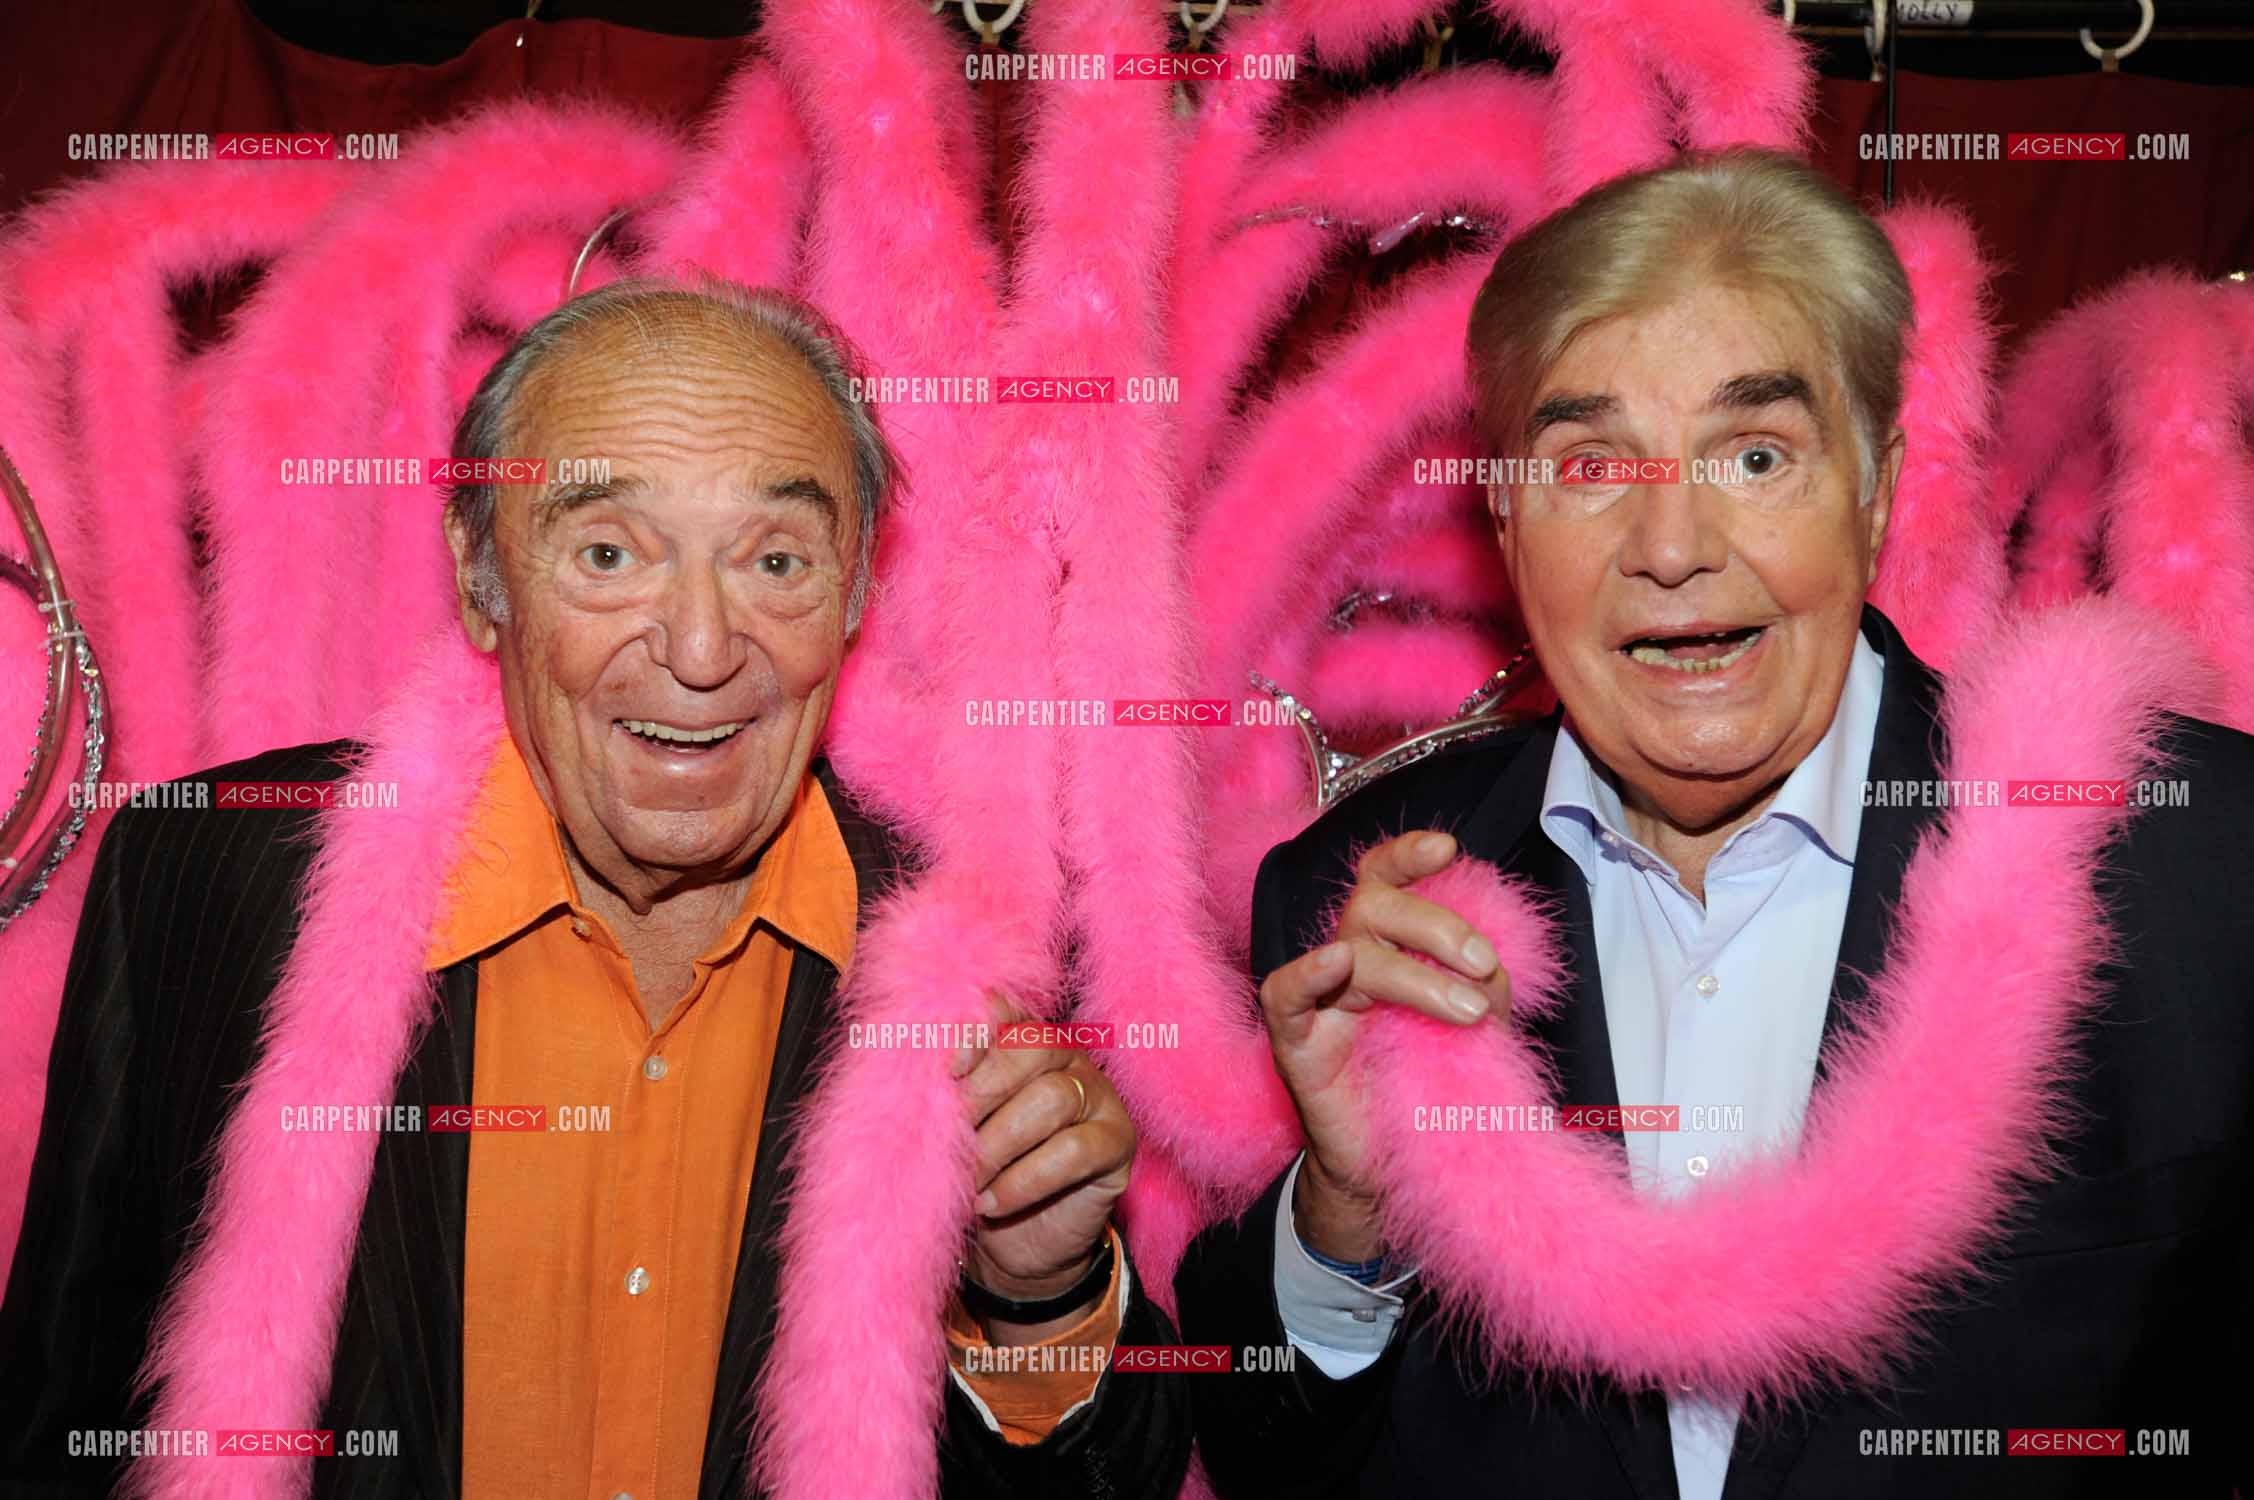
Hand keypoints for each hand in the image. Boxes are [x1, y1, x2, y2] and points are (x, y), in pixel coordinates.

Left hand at [954, 991, 1133, 1343]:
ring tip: (970, 1181)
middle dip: (981, 1096)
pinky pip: (1074, 1150)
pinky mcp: (1117, 1142)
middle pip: (1030, 1048)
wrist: (1009, 1245)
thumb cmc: (973, 1173)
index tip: (945, 1069)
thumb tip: (915, 1074)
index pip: (1003, 1009)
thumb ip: (941, 1092)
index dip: (974, 1028)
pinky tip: (993, 1203)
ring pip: (1052, 1098)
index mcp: (1018, 1037)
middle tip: (946, 1143)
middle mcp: (1063, 1055)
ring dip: (999, 1145)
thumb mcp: (947, 1130)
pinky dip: (1025, 1180)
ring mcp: (1097, 1095)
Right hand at [1259, 831, 1510, 1261]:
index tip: (1449, 848)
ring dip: (1417, 972)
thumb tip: (1495, 972)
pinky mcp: (1296, 1043)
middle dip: (1436, 925)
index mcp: (1384, 948)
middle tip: (1485, 967)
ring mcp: (1319, 1001)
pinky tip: (1337, 962)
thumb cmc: (1425, 1095)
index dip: (1407, 855)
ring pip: (1354, 948)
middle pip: (1373, 905)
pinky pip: (1285, 994)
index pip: (1384, 882)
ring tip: (1470, 1012)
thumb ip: (1481, 992)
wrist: (1388, 1172)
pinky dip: (1308, 972)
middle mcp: (1347, 963)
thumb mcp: (1469, 1034)